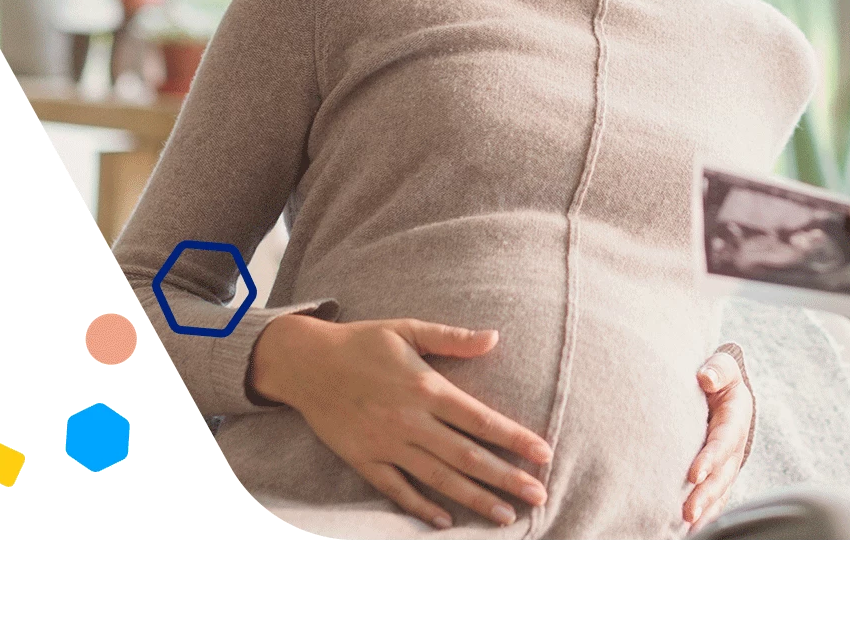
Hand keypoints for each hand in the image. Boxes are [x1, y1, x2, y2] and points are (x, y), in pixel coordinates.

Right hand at [249, 314, 553, 529]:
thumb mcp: (408, 328)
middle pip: (467, 457)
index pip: (480, 419)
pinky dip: (421, 508)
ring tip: (506, 516)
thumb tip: (495, 337)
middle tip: (539, 496)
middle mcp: (410, 421)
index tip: (544, 454)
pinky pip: (396, 490)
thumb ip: (453, 338)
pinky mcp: (364, 460)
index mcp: (425, 387)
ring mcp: (386, 444)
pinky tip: (446, 521)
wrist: (305, 362)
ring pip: (438, 479)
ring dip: (475, 499)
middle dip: (506, 478)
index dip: (514, 438)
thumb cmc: (362, 342)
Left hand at [682, 351, 751, 530]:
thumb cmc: (717, 377)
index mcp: (735, 419)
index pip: (723, 441)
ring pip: (719, 491)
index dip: (711, 457)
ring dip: (705, 510)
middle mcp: (733, 447)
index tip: (694, 473)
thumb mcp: (723, 366)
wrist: (722, 391)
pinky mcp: (718, 476)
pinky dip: (706, 515)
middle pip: (722, 475)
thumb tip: (705, 378)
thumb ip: (718, 368)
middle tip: (687, 511)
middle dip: (706, 494)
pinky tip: (690, 531)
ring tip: (688, 525)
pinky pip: (715, 499)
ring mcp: (727, 464)